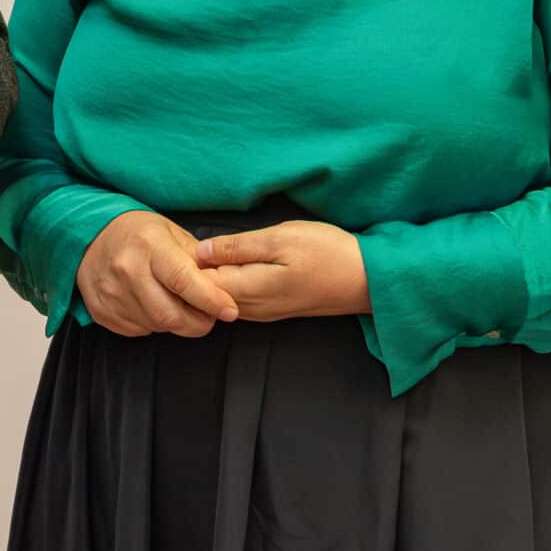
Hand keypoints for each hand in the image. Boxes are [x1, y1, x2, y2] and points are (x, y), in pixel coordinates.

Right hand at [76, 211, 240, 336]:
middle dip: (197, 322)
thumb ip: (198, 259)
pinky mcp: (101, 310)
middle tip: (206, 315)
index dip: (211, 300)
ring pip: (156, 325)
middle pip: (171, 314)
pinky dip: (151, 324)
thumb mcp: (171, 232)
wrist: (91, 235)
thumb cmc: (137, 233)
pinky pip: (138, 330)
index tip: (229, 310)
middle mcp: (127, 269)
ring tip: (174, 303)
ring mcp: (111, 292)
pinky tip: (150, 305)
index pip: (184, 281)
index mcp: (150, 246)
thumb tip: (223, 285)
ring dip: (174, 322)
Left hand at [197, 221, 370, 321]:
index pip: (198, 283)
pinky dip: (230, 282)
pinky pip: (239, 299)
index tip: (182, 242)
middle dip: (195, 271)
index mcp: (248, 289)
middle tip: (195, 242)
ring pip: (222, 297)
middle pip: (207, 293)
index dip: (186, 261)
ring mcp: (263, 312)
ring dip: (213, 277)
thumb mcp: (280, 239)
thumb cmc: (327, 253)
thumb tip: (199, 251)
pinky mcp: (273, 309)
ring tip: (213, 250)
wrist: (368, 280)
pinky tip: (234, 263)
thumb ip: (236, 247)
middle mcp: (251, 309)